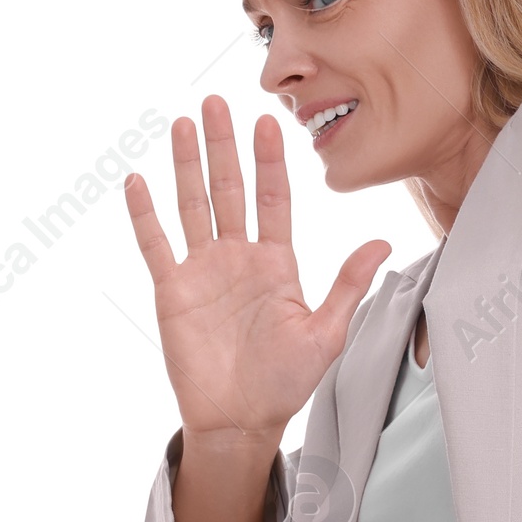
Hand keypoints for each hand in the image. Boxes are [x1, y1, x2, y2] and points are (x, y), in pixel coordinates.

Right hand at [123, 95, 389, 441]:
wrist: (242, 419)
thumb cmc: (286, 381)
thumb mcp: (326, 333)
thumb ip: (349, 285)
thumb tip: (383, 242)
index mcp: (277, 262)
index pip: (274, 198)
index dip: (270, 161)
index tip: (269, 122)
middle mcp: (239, 257)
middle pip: (230, 189)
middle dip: (224, 146)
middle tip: (217, 102)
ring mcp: (204, 270)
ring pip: (193, 205)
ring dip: (187, 165)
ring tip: (183, 123)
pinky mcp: (173, 291)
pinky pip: (156, 245)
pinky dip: (145, 215)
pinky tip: (138, 181)